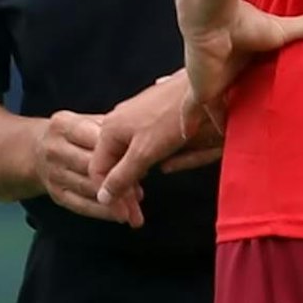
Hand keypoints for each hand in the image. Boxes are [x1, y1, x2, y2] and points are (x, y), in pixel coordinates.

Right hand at [33, 110, 143, 226]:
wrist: (34, 149)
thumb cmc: (73, 134)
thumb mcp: (87, 122)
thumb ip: (109, 132)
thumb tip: (139, 151)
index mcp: (64, 125)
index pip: (95, 140)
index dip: (119, 154)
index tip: (142, 165)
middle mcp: (54, 148)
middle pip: (90, 167)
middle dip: (118, 183)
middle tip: (140, 197)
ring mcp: (53, 172)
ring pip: (87, 189)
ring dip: (113, 202)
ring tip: (135, 212)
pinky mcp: (55, 193)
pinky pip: (80, 205)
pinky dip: (101, 212)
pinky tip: (119, 215)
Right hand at [89, 70, 221, 210]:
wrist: (205, 85)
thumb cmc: (171, 117)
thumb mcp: (144, 152)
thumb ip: (122, 175)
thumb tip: (102, 197)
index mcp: (110, 129)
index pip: (97, 168)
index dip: (109, 195)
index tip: (123, 216)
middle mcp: (119, 123)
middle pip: (115, 164)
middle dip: (125, 192)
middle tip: (136, 217)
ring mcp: (138, 121)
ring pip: (132, 158)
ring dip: (139, 179)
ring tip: (144, 199)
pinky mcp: (157, 120)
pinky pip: (150, 148)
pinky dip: (158, 162)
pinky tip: (167, 167)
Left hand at [181, 0, 302, 133]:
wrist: (212, 18)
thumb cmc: (245, 22)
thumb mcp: (284, 31)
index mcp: (247, 57)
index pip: (252, 76)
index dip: (256, 86)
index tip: (264, 97)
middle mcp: (228, 70)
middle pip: (233, 93)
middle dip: (236, 105)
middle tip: (246, 124)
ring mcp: (213, 81)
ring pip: (214, 105)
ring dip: (217, 116)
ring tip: (224, 137)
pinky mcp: (201, 91)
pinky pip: (193, 111)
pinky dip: (190, 121)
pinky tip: (186, 135)